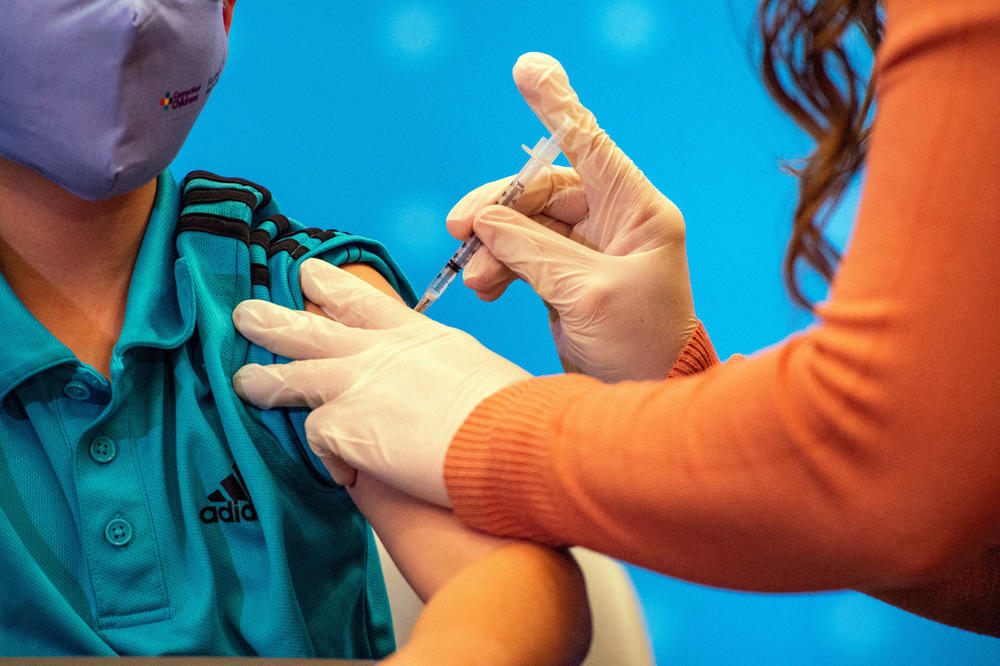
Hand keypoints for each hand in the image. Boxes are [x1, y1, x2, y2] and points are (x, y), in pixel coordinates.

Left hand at [231, 259, 530, 506]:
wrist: (504, 436)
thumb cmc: (509, 411)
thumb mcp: (475, 371)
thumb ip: (445, 374)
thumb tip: (446, 393)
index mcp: (416, 335)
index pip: (363, 302)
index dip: (331, 286)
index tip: (309, 275)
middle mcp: (378, 352)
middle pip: (313, 327)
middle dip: (276, 319)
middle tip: (247, 314)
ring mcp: (354, 384)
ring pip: (293, 375)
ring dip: (264, 380)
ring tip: (243, 383)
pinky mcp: (341, 424)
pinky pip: (315, 437)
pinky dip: (328, 458)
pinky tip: (344, 474)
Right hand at [448, 52, 697, 382]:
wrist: (643, 395)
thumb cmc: (639, 345)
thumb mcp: (587, 293)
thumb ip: (534, 250)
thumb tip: (484, 221)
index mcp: (638, 211)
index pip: (591, 144)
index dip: (557, 107)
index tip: (528, 69)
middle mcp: (614, 221)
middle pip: (542, 190)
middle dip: (499, 210)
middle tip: (461, 228)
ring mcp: (588, 248)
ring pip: (524, 224)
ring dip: (493, 246)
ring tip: (477, 279)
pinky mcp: (565, 275)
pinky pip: (521, 253)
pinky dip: (499, 266)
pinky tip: (485, 287)